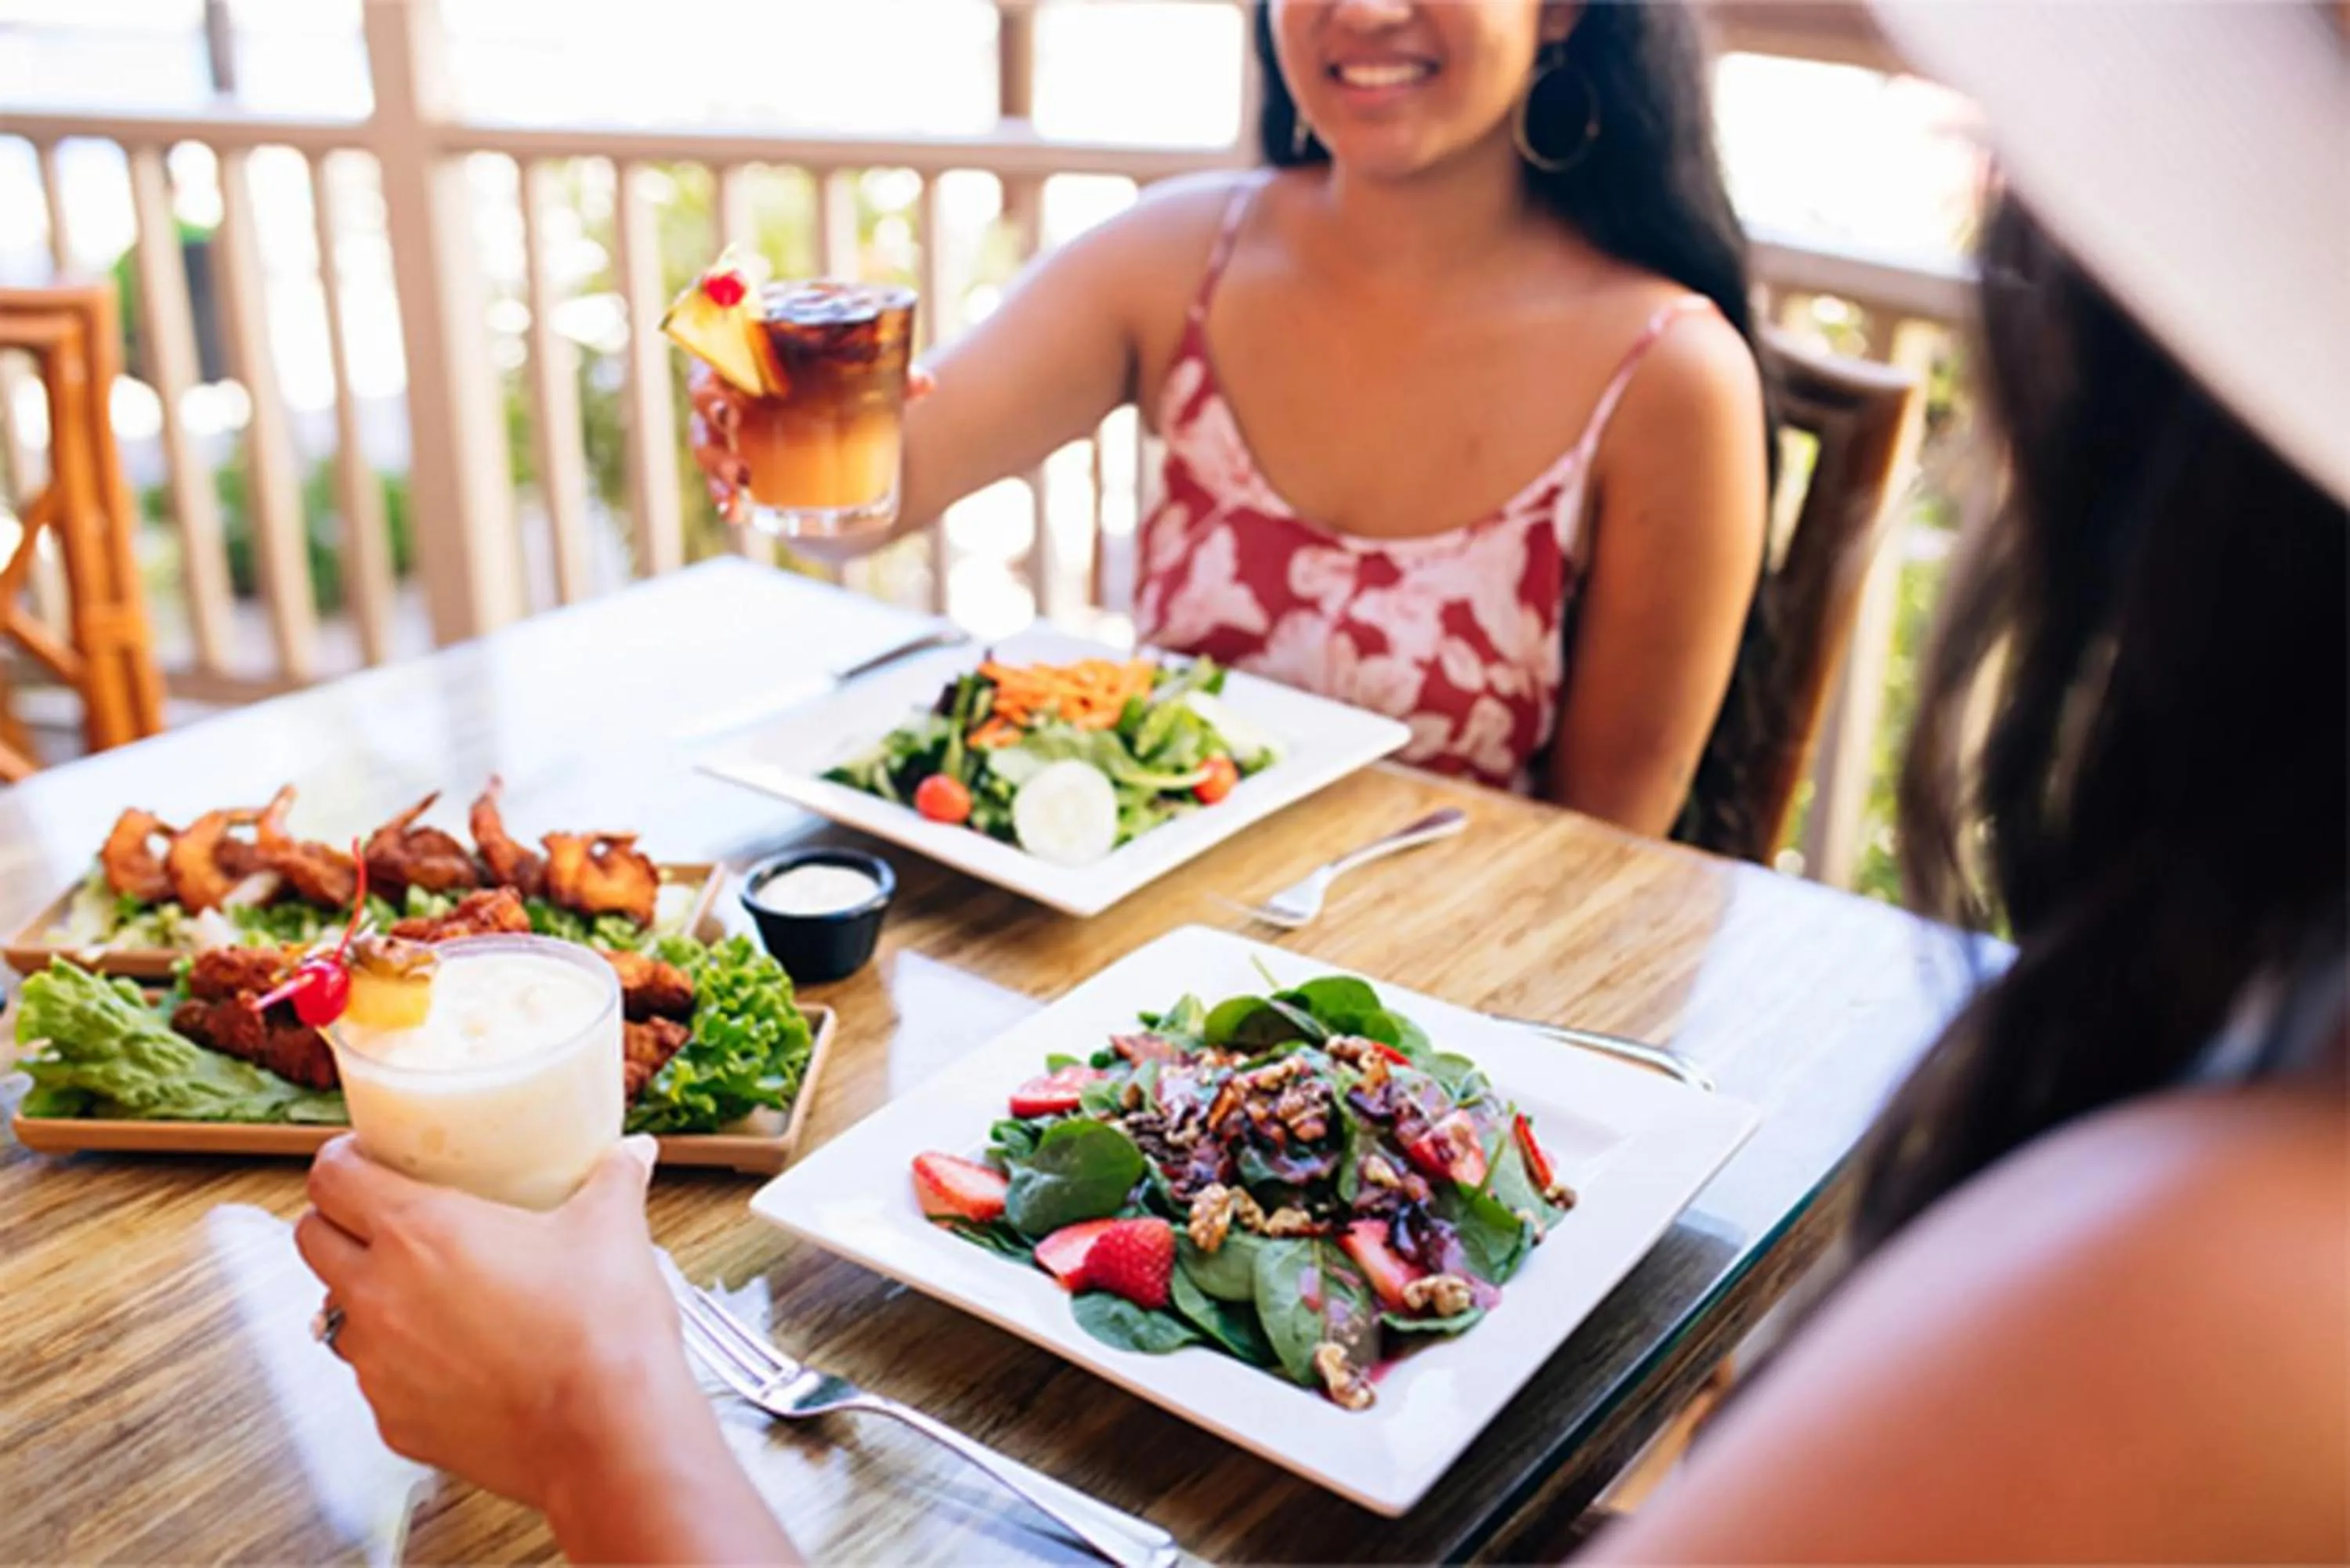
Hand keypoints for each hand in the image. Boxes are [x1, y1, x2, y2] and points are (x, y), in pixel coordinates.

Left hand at [295, 1134, 692, 1510]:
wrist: (606, 1435)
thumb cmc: (600, 1332)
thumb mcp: (611, 1230)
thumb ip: (613, 1179)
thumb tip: (631, 1152)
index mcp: (420, 1231)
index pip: (331, 1177)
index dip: (340, 1158)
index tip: (361, 1155)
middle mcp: (380, 1295)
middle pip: (310, 1239)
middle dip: (337, 1221)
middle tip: (382, 1217)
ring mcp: (378, 1366)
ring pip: (335, 1313)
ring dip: (363, 1294)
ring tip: (421, 1291)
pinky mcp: (393, 1422)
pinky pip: (374, 1379)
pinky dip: (398, 1362)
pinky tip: (451, 1356)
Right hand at [686, 358, 935, 532]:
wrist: (836, 428)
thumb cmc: (838, 389)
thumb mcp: (864, 381)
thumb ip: (892, 378)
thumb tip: (926, 383)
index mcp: (752, 357)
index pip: (718, 346)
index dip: (711, 351)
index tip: (726, 362)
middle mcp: (731, 392)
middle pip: (703, 396)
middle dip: (709, 409)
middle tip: (729, 419)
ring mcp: (728, 432)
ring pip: (705, 443)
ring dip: (717, 463)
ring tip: (742, 481)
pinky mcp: (735, 464)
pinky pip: (717, 480)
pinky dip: (723, 497)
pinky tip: (734, 512)